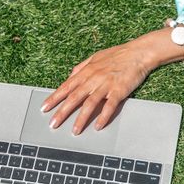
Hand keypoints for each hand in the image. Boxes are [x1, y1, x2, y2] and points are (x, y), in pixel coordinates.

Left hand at [40, 27, 183, 134]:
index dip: (54, 98)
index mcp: (86, 71)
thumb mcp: (95, 57)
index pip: (66, 87)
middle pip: (74, 97)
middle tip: (53, 124)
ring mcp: (106, 85)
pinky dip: (103, 116)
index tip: (44, 108)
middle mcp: (93, 78)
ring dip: (81, 118)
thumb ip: (81, 67)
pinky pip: (110, 106)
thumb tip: (70, 76)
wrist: (139, 52)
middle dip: (62, 112)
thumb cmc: (118, 55)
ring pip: (90, 104)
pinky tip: (98, 126)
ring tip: (75, 131)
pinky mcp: (119, 90)